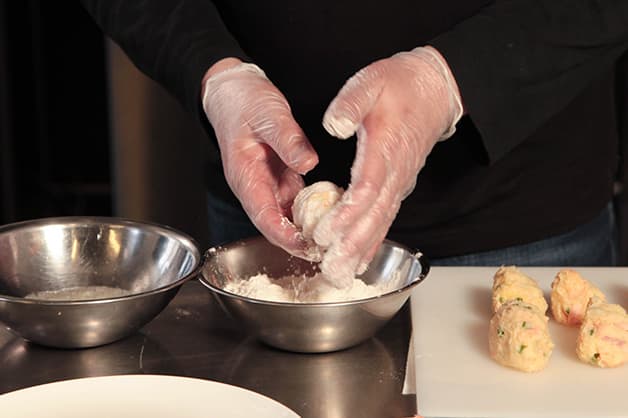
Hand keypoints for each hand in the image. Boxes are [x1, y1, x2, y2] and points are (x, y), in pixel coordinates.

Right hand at [201, 58, 318, 256]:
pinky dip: (314, 211)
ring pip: (289, 217)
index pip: (264, 216)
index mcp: (246, 176)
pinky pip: (298, 202)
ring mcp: (269, 185)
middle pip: (277, 226)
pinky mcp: (280, 179)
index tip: (307, 246)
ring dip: (310, 230)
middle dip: (301, 242)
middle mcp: (256, 187)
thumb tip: (308, 163)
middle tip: (331, 250)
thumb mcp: (268, 114)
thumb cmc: (244, 102)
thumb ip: (287, 139)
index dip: (285, 236)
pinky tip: (335, 214)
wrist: (234, 92)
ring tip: (337, 240)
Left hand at [314, 46, 462, 284]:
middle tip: (331, 270)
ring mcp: (398, 184)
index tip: (324, 233)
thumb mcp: (371, 82)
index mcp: (385, 150)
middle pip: (374, 217)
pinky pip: (384, 220)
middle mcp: (394, 174)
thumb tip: (333, 125)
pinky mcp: (397, 187)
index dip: (346, 214)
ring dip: (360, 252)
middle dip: (351, 246)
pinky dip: (371, 243)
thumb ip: (351, 103)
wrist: (434, 91)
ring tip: (340, 275)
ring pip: (380, 224)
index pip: (366, 189)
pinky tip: (358, 260)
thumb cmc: (399, 85)